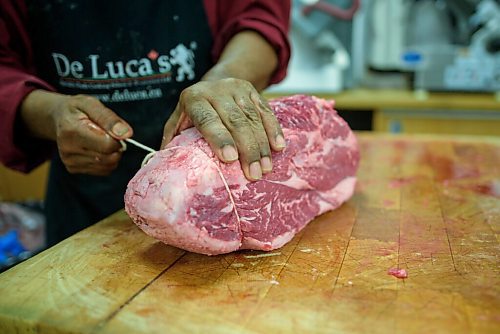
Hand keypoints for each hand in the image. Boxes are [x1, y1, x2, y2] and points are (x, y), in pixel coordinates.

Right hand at [21, 92, 132, 175]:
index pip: (107, 145)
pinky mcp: (73, 169)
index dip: (118, 139)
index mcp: (71, 130)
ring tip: (102, 140)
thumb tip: (126, 134)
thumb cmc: (77, 109)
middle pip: (108, 158)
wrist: (59, 118)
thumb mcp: (91, 104)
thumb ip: (109, 118)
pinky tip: (97, 149)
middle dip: (116, 147)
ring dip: (112, 154)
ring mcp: (69, 161)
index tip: (113, 130)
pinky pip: (102, 170)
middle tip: (109, 135)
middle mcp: (67, 149)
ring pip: (107, 166)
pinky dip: (106, 161)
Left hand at [161, 78, 285, 180]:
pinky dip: (274, 130)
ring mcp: (237, 89)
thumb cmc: (193, 113)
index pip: (207, 119)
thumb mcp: (178, 122)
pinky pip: (266, 112)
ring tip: (265, 168)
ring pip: (252, 118)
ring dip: (261, 145)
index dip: (219, 138)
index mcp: (193, 99)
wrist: (213, 83)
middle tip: (254, 173)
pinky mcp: (253, 91)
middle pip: (235, 121)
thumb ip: (172, 141)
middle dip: (246, 149)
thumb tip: (165, 169)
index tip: (230, 158)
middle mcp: (215, 91)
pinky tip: (278, 147)